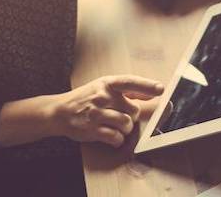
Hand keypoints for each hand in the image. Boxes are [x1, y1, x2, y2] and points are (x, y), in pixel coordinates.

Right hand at [49, 75, 163, 147]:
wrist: (59, 111)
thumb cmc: (86, 98)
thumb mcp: (104, 87)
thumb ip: (128, 90)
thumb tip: (152, 92)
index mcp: (107, 83)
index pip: (130, 82)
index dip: (146, 85)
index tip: (161, 89)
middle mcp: (102, 96)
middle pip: (133, 110)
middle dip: (131, 116)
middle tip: (118, 115)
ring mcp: (97, 113)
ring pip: (126, 125)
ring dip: (125, 129)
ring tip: (114, 125)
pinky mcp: (93, 129)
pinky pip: (116, 138)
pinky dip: (117, 140)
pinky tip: (110, 136)